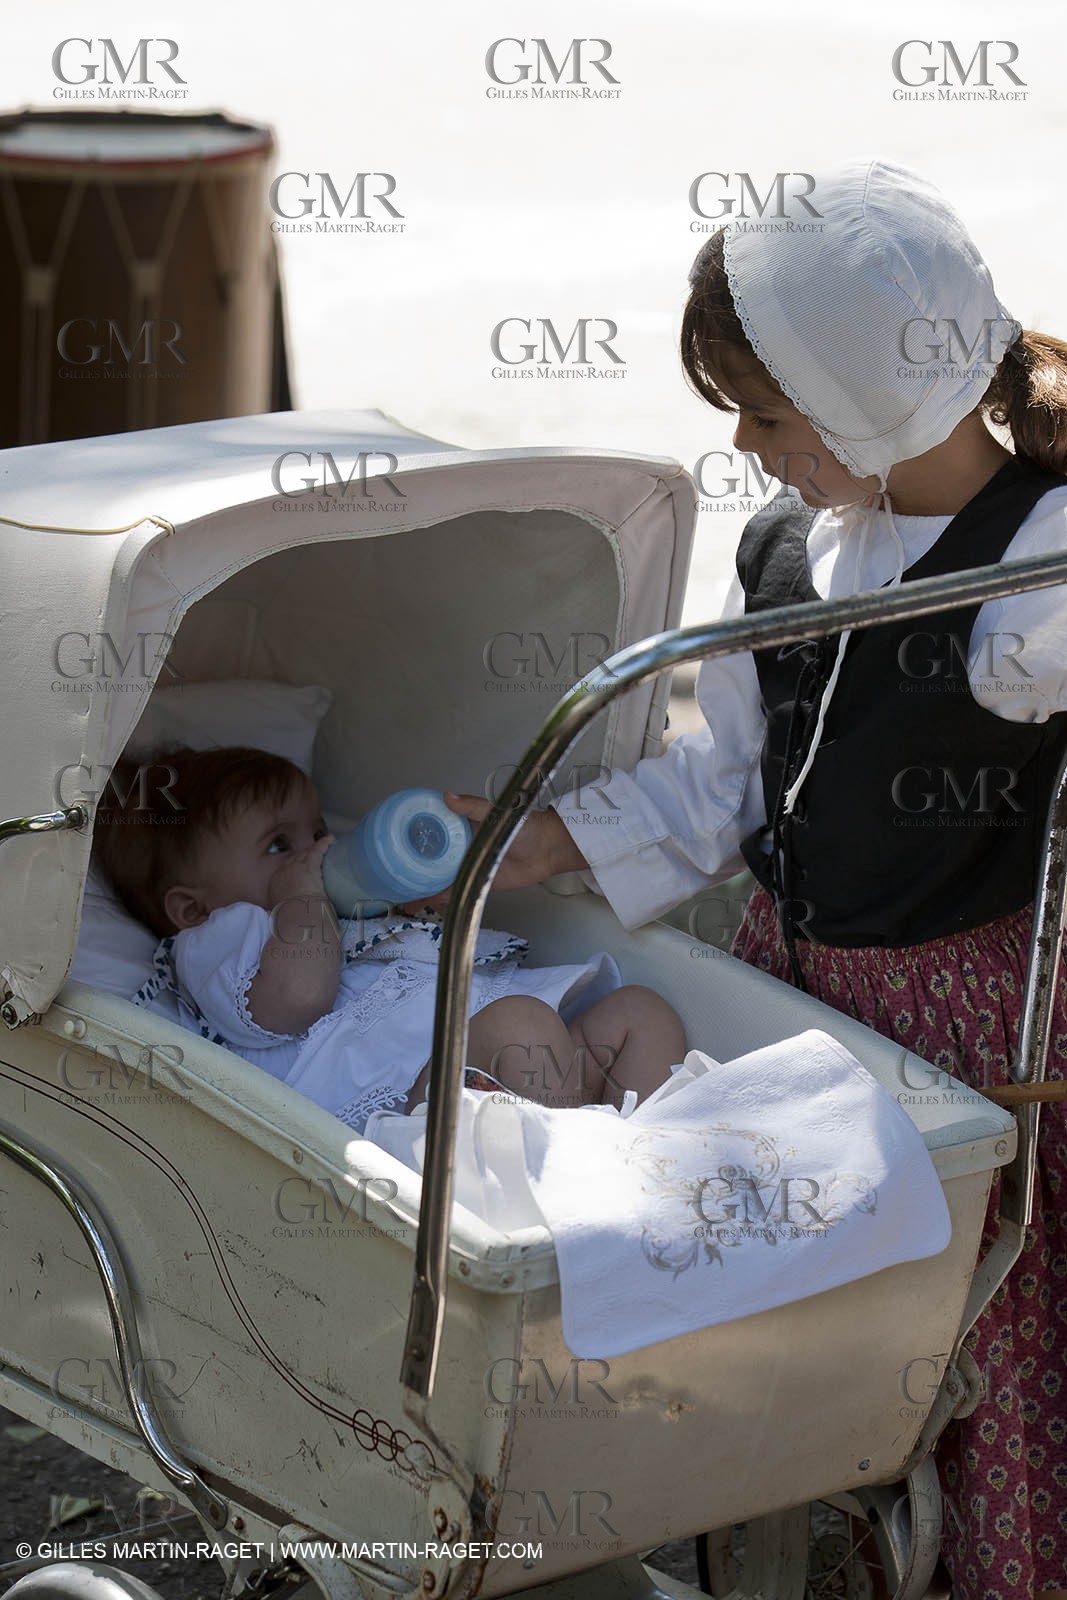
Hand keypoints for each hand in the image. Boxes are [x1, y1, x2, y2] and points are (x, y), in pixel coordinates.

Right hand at [266, 834, 334, 911]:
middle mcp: (283, 872)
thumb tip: (290, 912)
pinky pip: (317, 850)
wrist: (295, 915)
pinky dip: (323, 843)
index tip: (298, 867)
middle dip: (302, 856)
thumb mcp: (283, 912)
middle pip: (294, 859)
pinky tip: (330, 839)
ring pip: (305, 853)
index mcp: (275, 884)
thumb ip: (286, 907)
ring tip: (321, 846)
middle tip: (311, 855)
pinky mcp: (310, 865)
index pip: (284, 870)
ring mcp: (296, 867)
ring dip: (313, 849)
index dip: (292, 867)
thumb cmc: (291, 917)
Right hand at [398, 793, 586, 912]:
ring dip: (418, 886)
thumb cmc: (525, 826)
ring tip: (396, 894)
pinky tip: (419, 904)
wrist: (548, 851)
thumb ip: (473, 806)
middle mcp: (459, 847)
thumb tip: (447, 796)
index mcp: (460, 827)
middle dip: (408, 866)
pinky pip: (451, 892)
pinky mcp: (475, 883)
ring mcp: (466, 866)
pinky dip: (435, 899)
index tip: (390, 843)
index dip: (411, 838)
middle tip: (386, 874)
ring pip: (436, 877)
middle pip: (428, 858)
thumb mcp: (497, 812)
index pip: (430, 832)